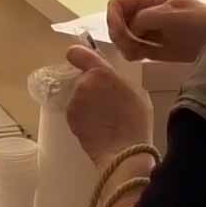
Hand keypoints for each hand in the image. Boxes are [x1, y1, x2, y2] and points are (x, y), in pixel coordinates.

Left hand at [64, 45, 151, 165]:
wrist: (124, 152)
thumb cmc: (136, 121)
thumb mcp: (136, 91)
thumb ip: (117, 78)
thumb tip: (108, 77)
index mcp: (101, 73)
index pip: (78, 53)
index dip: (79, 56)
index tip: (82, 61)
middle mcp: (83, 84)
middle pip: (82, 78)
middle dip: (91, 86)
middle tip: (107, 101)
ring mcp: (74, 102)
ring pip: (79, 95)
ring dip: (87, 102)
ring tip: (105, 117)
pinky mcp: (69, 119)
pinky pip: (76, 111)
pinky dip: (83, 115)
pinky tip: (98, 126)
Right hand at [106, 0, 205, 62]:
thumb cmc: (202, 22)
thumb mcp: (174, 14)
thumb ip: (148, 17)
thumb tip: (130, 26)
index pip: (119, 3)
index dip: (113, 16)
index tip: (119, 33)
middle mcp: (147, 14)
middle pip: (118, 21)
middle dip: (118, 34)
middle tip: (129, 48)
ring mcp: (151, 32)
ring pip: (124, 37)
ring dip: (124, 46)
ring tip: (136, 54)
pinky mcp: (156, 50)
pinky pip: (134, 50)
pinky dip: (131, 54)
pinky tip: (138, 58)